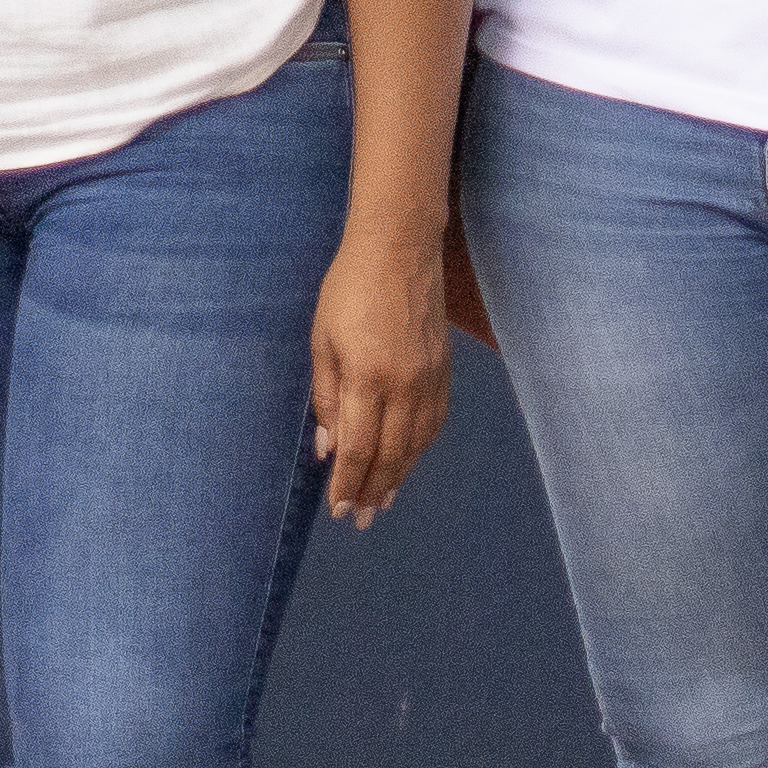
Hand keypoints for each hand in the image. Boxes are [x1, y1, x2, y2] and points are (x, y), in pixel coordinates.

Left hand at [309, 213, 454, 524]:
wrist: (400, 248)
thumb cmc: (349, 290)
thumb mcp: (322, 342)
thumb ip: (325, 397)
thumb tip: (327, 447)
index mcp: (367, 377)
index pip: (359, 447)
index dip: (349, 483)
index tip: (340, 509)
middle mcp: (405, 385)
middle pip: (392, 454)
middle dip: (373, 490)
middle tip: (361, 519)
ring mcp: (430, 378)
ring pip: (417, 443)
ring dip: (399, 476)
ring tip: (382, 500)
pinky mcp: (445, 369)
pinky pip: (435, 422)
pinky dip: (421, 448)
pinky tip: (409, 460)